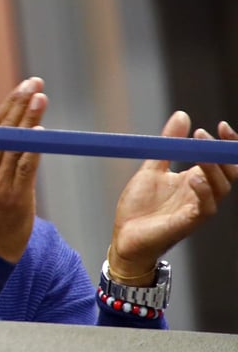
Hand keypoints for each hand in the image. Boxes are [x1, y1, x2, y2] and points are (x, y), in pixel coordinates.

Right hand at [0, 77, 47, 262]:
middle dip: (18, 104)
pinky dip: (31, 148)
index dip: (7, 106)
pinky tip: (40, 132)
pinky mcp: (13, 197)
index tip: (23, 87)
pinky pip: (23, 168)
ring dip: (28, 120)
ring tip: (39, 97)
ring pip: (13, 145)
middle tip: (33, 83)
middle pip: (1, 131)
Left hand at [109, 111, 237, 283]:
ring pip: (220, 188)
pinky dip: (203, 192)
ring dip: (212, 166)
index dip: (226, 144)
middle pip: (229, 172)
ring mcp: (196, 208)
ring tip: (199, 147)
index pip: (222, 160)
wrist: (124, 236)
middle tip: (209, 133)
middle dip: (224, 152)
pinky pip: (205, 208)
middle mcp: (201, 193)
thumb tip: (182, 115)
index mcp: (195, 180)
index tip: (220, 125)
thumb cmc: (139, 207)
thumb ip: (168, 144)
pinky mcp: (188, 223)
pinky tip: (194, 178)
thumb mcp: (152, 167)